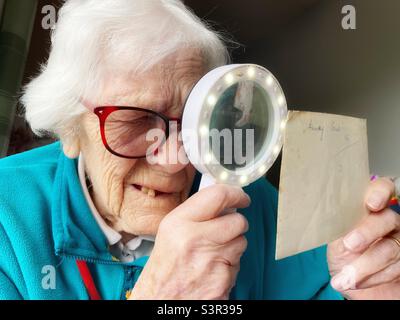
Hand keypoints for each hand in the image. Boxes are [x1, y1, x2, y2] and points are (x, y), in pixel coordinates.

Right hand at [129, 184, 250, 299]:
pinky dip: (229, 266)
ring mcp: (210, 262)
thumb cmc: (165, 265)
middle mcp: (195, 239)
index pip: (218, 196)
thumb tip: (224, 199)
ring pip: (241, 243)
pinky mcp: (222, 282)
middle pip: (238, 221)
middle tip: (226, 229)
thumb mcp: (170, 230)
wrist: (160, 299)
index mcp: (179, 222)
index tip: (241, 197)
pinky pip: (238, 265)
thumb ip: (196, 212)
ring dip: (233, 246)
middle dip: (237, 224)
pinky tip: (212, 270)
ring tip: (212, 253)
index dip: (236, 194)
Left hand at [328, 177, 399, 298]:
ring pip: (391, 249)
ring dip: (364, 266)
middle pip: (387, 220)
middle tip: (349, 245)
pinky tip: (355, 282)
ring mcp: (399, 241)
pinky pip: (395, 269)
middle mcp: (388, 220)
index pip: (382, 188)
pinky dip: (372, 278)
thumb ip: (337, 223)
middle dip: (367, 233)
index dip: (380, 192)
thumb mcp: (334, 237)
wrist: (349, 281)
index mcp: (368, 207)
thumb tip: (322, 211)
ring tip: (344, 278)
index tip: (370, 204)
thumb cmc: (342, 252)